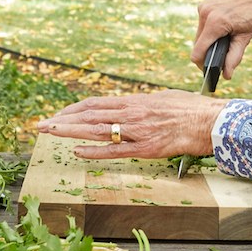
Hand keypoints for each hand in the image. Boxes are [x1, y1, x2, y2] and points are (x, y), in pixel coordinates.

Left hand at [36, 91, 226, 159]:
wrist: (209, 122)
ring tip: (50, 133)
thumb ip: (143, 104)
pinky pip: (114, 151)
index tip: (58, 115)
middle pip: (89, 115)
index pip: (96, 103)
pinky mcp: (145, 148)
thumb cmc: (190, 109)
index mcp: (134, 101)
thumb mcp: (162, 98)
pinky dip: (94, 151)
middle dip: (63, 120)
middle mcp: (131, 114)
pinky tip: (77, 152)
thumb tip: (132, 106)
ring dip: (70, 132)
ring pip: (96, 130)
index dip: (73, 109)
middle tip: (42, 125)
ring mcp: (136, 131)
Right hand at [196, 0, 251, 80]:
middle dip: (208, 52)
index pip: (198, 51)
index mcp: (215, 22)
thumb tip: (226, 75)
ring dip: (210, 40)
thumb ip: (233, 58)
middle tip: (223, 56)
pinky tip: (225, 28)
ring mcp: (206, 5)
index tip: (210, 70)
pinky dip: (211, 30)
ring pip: (201, 33)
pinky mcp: (208, 2)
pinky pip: (204, 22)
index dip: (203, 64)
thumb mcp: (245, 39)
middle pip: (198, 43)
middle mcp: (207, 11)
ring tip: (227, 40)